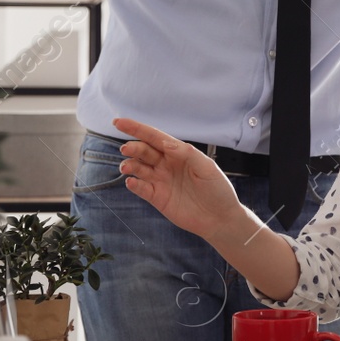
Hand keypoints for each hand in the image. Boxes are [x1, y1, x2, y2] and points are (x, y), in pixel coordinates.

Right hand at [112, 116, 244, 238]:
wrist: (220, 218)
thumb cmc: (218, 190)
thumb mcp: (207, 168)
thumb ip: (187, 154)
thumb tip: (167, 143)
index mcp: (179, 153)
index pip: (155, 137)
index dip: (137, 129)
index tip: (119, 122)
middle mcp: (167, 164)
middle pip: (144, 151)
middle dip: (133, 148)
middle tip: (126, 149)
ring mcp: (161, 181)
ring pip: (139, 168)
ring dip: (130, 165)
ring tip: (126, 167)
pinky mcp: (158, 198)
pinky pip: (142, 188)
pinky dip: (134, 184)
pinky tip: (131, 182)